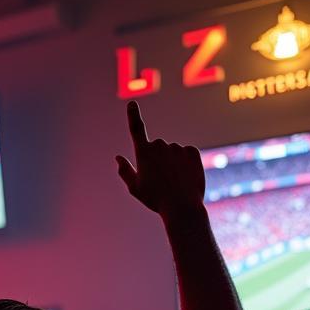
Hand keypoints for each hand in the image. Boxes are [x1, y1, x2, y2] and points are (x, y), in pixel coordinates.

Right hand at [115, 101, 205, 217]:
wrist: (182, 206)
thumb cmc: (155, 199)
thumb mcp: (135, 188)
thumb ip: (125, 171)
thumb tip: (118, 158)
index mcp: (144, 153)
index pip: (136, 129)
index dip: (133, 115)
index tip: (132, 103)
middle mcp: (160, 146)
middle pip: (158, 148)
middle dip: (158, 159)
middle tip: (161, 180)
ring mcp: (177, 147)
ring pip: (173, 152)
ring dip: (173, 164)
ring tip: (175, 182)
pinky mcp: (192, 151)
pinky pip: (186, 154)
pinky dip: (186, 164)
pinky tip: (185, 178)